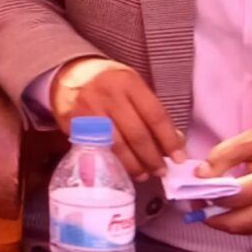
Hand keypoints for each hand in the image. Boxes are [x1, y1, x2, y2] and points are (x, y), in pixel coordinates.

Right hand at [50, 56, 179, 179]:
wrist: (72, 77)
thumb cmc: (111, 85)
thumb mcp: (133, 88)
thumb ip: (151, 112)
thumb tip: (174, 142)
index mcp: (129, 84)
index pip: (155, 115)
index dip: (169, 139)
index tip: (179, 157)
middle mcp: (109, 96)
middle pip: (137, 134)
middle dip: (152, 157)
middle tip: (162, 171)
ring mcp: (91, 112)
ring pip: (117, 146)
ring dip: (134, 164)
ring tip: (145, 174)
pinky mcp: (77, 126)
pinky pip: (100, 150)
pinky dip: (114, 163)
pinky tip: (123, 170)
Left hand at [202, 123, 251, 233]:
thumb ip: (223, 155)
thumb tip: (201, 174)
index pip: (229, 199)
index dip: (206, 194)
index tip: (194, 186)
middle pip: (234, 224)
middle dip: (209, 216)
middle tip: (197, 202)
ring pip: (244, 231)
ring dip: (224, 222)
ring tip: (212, 205)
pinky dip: (242, 223)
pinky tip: (234, 209)